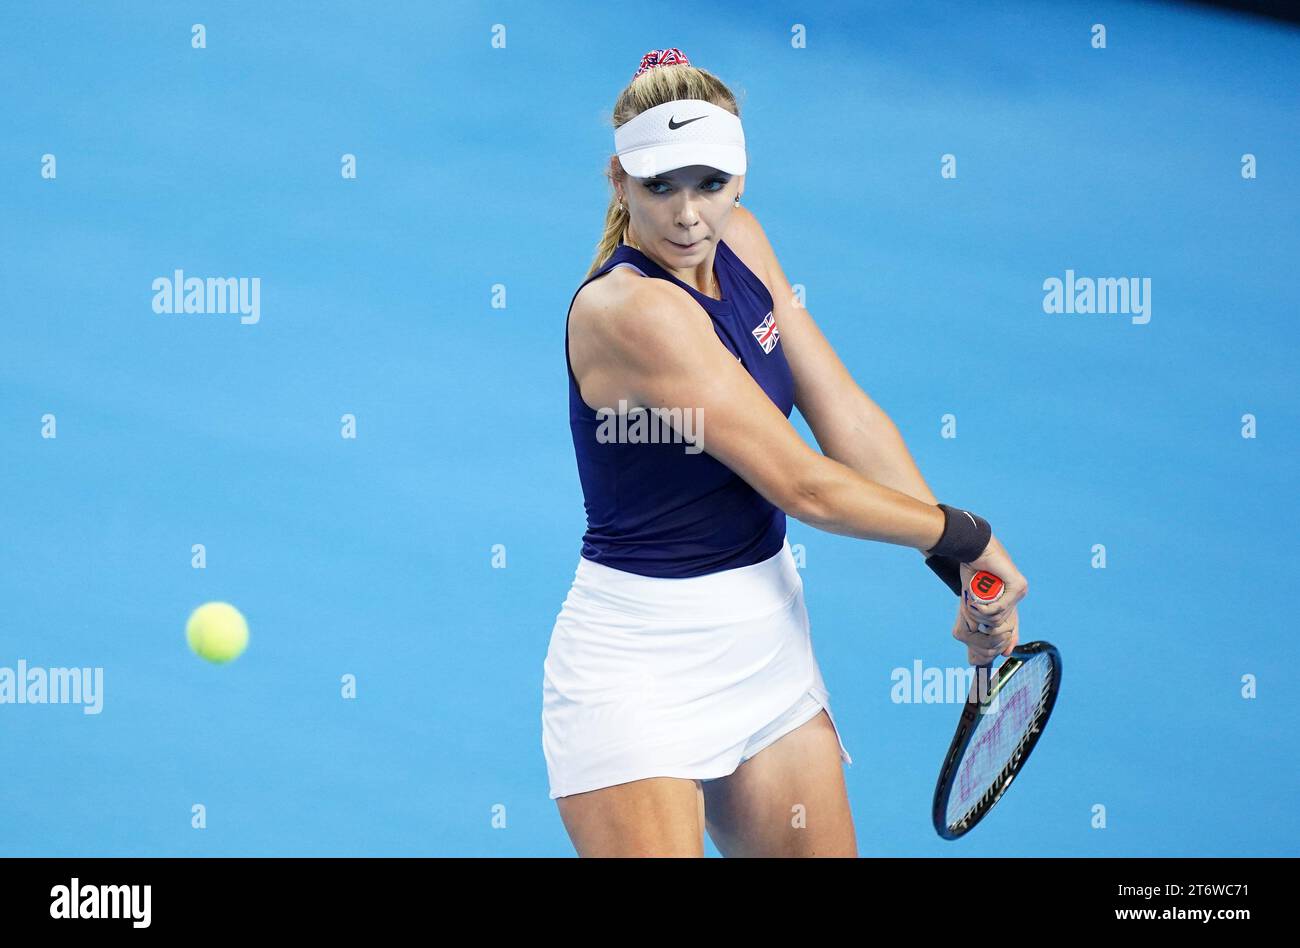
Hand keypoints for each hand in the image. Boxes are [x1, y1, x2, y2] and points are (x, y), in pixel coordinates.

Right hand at [953, 535, 1027, 663]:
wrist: (972, 548)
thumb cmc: (971, 570)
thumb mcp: (973, 599)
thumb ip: (980, 618)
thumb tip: (990, 644)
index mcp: (1009, 598)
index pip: (1012, 627)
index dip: (1004, 642)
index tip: (999, 654)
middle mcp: (1017, 595)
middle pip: (1001, 627)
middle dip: (982, 623)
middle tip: (971, 610)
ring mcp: (1019, 591)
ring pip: (998, 620)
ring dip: (979, 614)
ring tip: (972, 601)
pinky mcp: (1017, 587)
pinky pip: (999, 610)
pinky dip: (984, 609)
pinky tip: (976, 601)